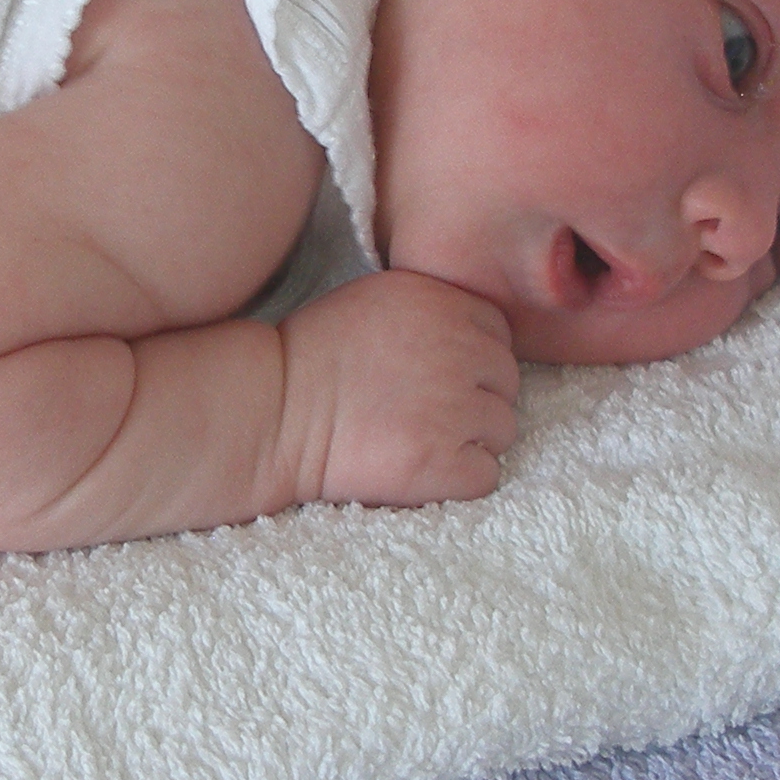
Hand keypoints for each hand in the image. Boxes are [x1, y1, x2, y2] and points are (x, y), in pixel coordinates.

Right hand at [280, 271, 519, 510]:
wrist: (272, 413)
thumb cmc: (312, 358)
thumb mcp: (376, 300)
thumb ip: (432, 307)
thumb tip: (473, 335)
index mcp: (443, 303)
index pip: (498, 335)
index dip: (472, 361)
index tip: (436, 377)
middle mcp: (459, 349)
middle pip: (507, 382)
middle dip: (475, 400)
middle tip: (424, 413)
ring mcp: (455, 408)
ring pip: (503, 429)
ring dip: (470, 440)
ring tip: (417, 439)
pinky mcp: (444, 461)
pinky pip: (487, 475)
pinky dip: (459, 479)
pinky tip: (418, 467)